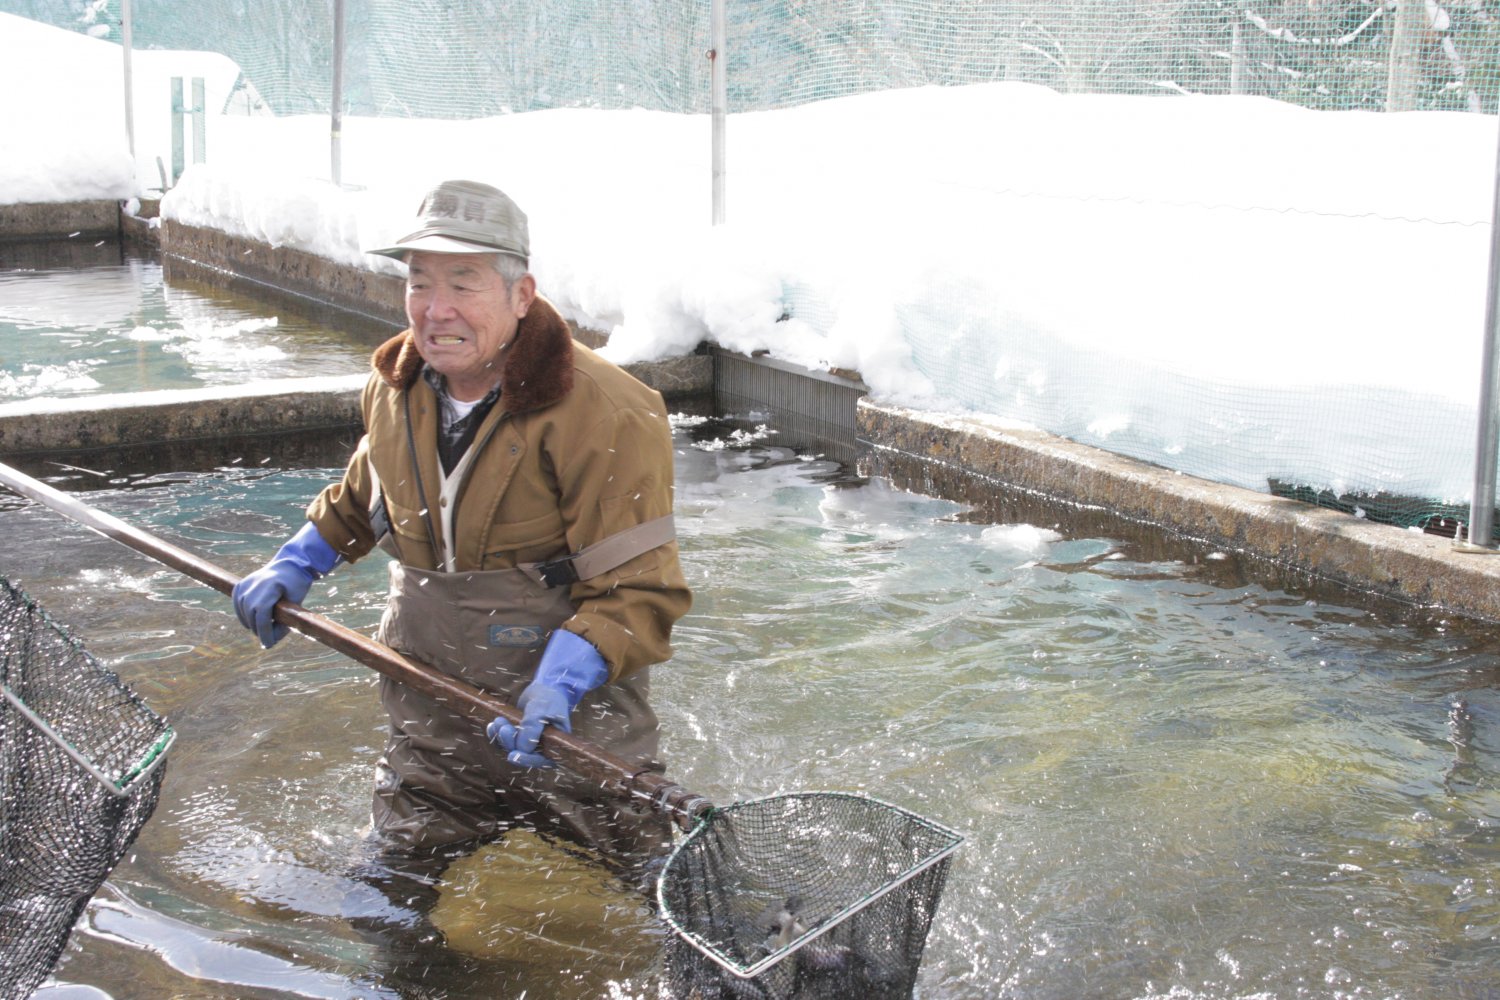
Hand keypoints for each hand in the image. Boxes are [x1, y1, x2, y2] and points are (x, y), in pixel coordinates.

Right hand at [232, 522, 339, 647]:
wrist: (289, 566)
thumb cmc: (296, 586)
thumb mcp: (296, 603)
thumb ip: (284, 621)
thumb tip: (269, 642)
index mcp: (271, 585)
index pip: (262, 614)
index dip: (264, 632)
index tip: (269, 644)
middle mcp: (254, 584)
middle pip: (251, 615)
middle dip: (259, 630)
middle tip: (269, 638)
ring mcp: (244, 584)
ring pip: (243, 613)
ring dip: (252, 624)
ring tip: (265, 628)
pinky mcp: (239, 586)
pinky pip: (238, 607)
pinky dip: (245, 617)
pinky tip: (254, 620)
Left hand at [487, 629, 607, 768]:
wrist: (545, 688)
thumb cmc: (549, 699)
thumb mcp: (542, 710)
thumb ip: (532, 727)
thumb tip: (522, 749)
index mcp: (555, 746)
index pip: (541, 760)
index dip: (527, 760)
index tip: (513, 755)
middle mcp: (542, 749)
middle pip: (523, 755)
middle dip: (510, 743)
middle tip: (504, 727)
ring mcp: (528, 744)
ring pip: (511, 748)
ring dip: (501, 737)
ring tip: (498, 721)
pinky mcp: (517, 738)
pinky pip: (504, 742)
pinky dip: (496, 735)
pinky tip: (492, 725)